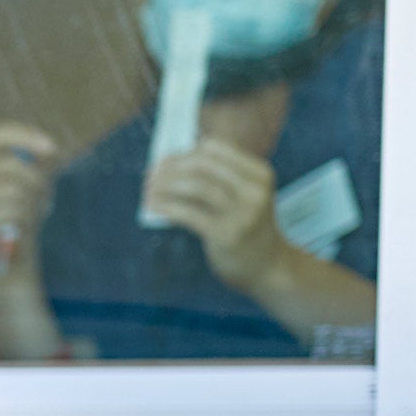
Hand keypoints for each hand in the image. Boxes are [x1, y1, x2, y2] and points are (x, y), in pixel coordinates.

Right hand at [0, 122, 60, 266]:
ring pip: (9, 189)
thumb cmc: (26, 206)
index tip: (51, 149)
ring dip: (29, 201)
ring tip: (33, 211)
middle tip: (45, 188)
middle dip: (34, 176)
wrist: (11, 245)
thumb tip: (51, 151)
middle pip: (8, 163)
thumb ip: (44, 163)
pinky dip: (22, 218)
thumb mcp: (39, 180)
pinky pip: (6, 212)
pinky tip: (23, 224)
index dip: (26, 137)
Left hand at [143, 139, 292, 292]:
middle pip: (203, 165)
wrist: (267, 266)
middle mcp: (254, 190)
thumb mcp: (245, 196)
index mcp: (259, 174)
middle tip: (150, 176)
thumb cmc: (247, 227)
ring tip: (148, 191)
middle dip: (171, 168)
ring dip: (165, 186)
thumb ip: (219, 179)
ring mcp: (242, 213)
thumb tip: (171, 164)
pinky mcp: (226, 235)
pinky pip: (188, 214)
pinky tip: (153, 207)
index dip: (184, 153)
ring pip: (195, 187)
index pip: (215, 149)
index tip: (164, 162)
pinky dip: (166, 207)